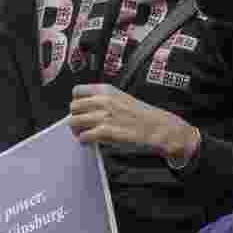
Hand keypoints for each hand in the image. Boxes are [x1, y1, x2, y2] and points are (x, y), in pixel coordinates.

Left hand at [70, 84, 199, 160]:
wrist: (159, 128)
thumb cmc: (143, 116)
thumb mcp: (122, 98)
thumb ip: (105, 100)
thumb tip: (89, 108)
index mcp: (107, 90)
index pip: (77, 91)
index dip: (76, 101)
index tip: (80, 109)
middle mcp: (103, 100)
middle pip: (73, 107)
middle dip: (74, 117)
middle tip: (80, 125)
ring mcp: (103, 116)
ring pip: (74, 121)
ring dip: (76, 130)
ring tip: (83, 134)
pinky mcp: (105, 131)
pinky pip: (83, 136)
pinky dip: (83, 140)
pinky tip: (89, 142)